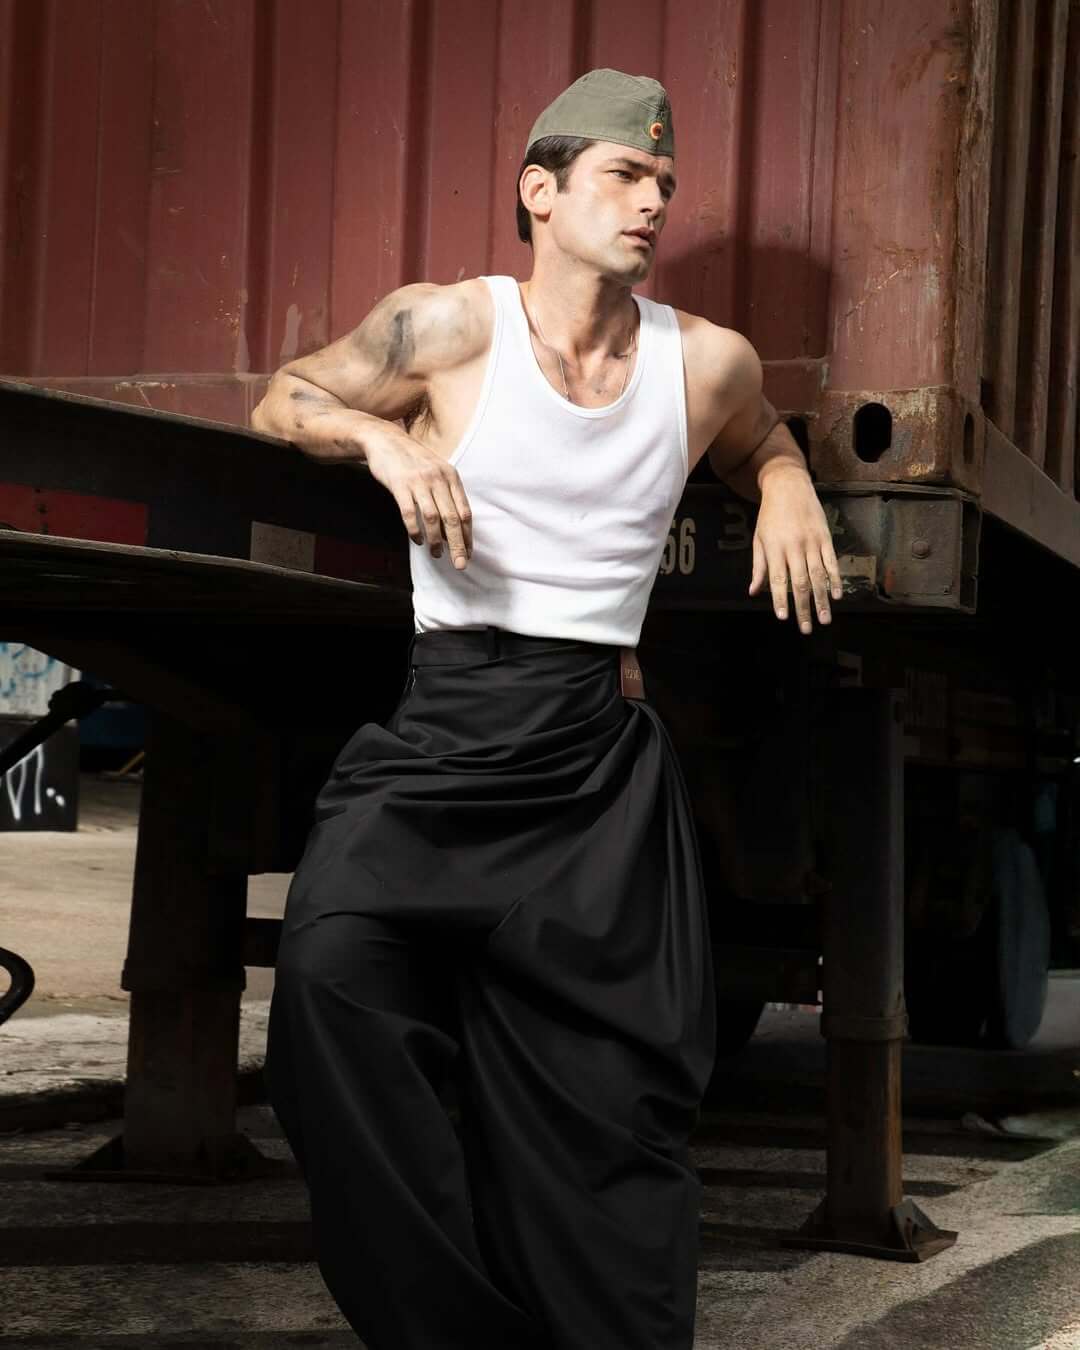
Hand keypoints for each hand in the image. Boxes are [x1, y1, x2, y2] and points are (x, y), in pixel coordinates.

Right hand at [365, 430, 472, 568]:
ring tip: (436, 554)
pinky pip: (410, 513)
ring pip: (433, 518)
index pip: (465, 512)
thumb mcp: (437, 472)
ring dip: (436, 541)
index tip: (468, 553)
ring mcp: (419, 482)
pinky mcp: (400, 485)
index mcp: (451, 477)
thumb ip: (446, 496)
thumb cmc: (413, 460)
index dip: (468, 536)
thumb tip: (454, 527)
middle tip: (460, 564)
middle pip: (452, 519)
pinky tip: (418, 540)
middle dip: (458, 545)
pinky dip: (415, 530)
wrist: (385, 440)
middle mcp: (438, 479)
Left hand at [748, 466, 841, 631]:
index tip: (784, 618)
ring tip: (825, 619)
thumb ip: (759, 566)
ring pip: (818, 577)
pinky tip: (837, 595)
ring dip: (822, 600)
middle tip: (807, 629)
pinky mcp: (826, 538)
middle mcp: (794, 547)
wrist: (789, 486)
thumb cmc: (769, 516)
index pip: (777, 580)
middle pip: (800, 583)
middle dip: (803, 608)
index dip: (781, 600)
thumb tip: (754, 592)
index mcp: (775, 549)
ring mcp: (812, 542)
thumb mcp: (759, 539)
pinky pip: (832, 563)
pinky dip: (836, 580)